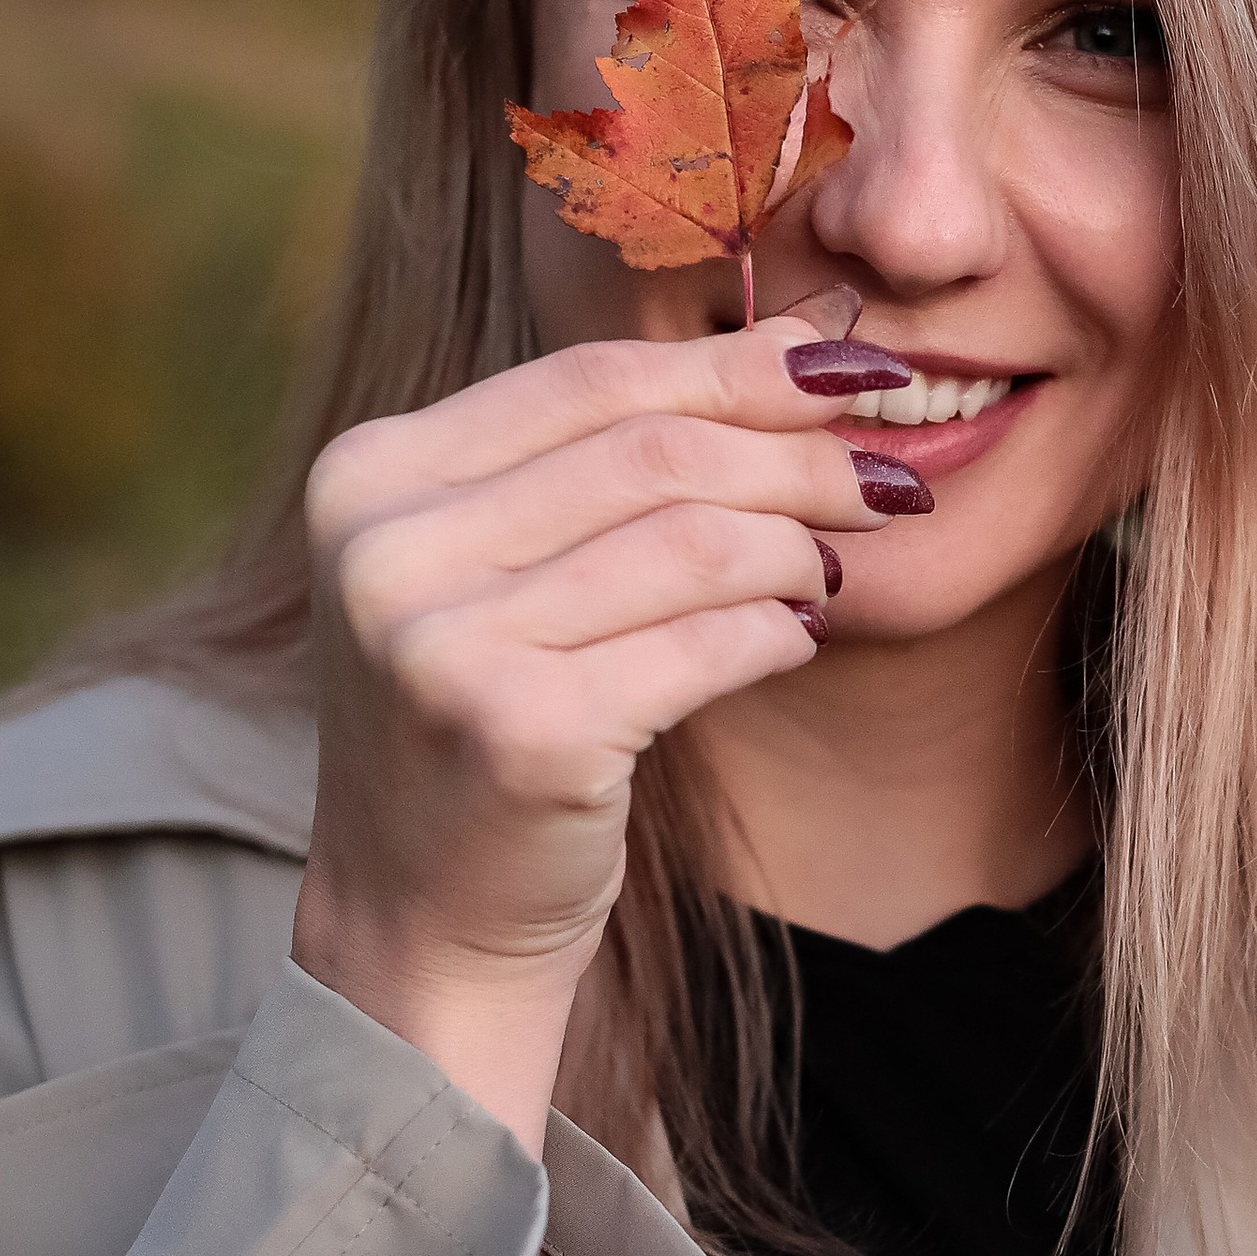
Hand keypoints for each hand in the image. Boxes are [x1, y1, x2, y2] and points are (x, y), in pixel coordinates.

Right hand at [290, 285, 897, 1144]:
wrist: (423, 926)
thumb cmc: (491, 729)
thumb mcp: (509, 570)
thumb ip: (613, 455)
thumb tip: (814, 329)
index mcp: (370, 477)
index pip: (589, 378)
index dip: (739, 364)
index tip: (855, 367)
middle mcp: (385, 549)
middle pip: (652, 450)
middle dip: (796, 455)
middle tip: (886, 479)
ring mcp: (439, 644)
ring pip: (691, 540)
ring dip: (796, 547)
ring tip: (837, 566)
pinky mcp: (516, 733)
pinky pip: (702, 644)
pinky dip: (772, 633)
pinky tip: (797, 637)